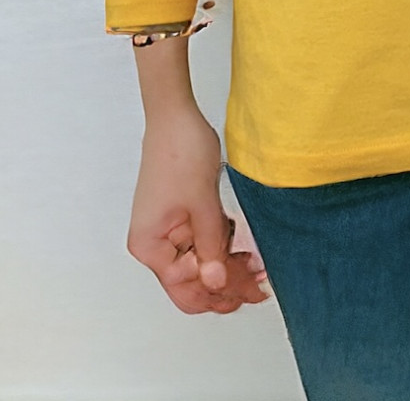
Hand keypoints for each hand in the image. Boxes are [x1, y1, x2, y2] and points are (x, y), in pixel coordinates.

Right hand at [126, 104, 272, 314]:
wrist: (177, 116)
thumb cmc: (180, 151)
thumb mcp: (202, 204)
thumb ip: (211, 246)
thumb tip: (217, 283)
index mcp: (150, 245)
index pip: (185, 287)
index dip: (219, 292)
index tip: (251, 290)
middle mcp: (154, 243)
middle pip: (191, 281)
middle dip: (225, 284)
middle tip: (259, 285)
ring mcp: (167, 231)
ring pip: (199, 264)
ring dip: (226, 267)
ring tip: (257, 267)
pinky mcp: (180, 218)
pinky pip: (201, 243)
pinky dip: (221, 247)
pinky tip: (243, 248)